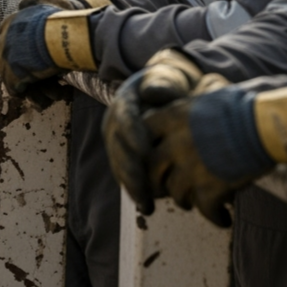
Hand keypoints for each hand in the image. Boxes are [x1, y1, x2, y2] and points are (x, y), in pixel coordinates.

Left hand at [0, 3, 64, 94]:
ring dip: (32, 84)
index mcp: (10, 24)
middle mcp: (3, 41)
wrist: (60, 36)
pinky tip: (44, 95)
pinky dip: (31, 94)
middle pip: (13, 60)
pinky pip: (17, 90)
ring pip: (16, 76)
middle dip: (29, 69)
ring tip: (50, 89)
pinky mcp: (11, 77)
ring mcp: (6, 60)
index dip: (28, 50)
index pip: (13, 40)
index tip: (43, 55)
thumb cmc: (59, 18)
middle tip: (48, 73)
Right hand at [101, 49, 222, 214]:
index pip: (124, 117)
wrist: (164, 94)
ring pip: (118, 165)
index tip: (146, 151)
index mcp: (125, 101)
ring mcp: (116, 142)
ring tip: (147, 204)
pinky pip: (124, 175)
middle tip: (146, 188)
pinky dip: (134, 190)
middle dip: (130, 169)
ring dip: (131, 186)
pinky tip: (147, 206)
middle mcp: (114, 123)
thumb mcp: (171, 79)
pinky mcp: (122, 157)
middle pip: (117, 147)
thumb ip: (164, 85)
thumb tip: (153, 92)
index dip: (133, 134)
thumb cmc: (172, 86)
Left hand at [144, 91, 270, 227]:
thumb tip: (177, 125)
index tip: (147, 159)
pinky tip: (223, 219)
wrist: (267, 124)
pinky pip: (204, 210)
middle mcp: (175, 143)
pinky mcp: (210, 188)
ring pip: (175, 193)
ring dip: (184, 200)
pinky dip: (214, 217)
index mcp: (172, 118)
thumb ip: (185, 115)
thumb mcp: (205, 99)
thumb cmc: (243, 106)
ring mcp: (191, 167)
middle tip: (162, 190)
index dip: (142, 150)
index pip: (140, 136)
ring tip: (195, 202)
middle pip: (150, 170)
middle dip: (155, 183)